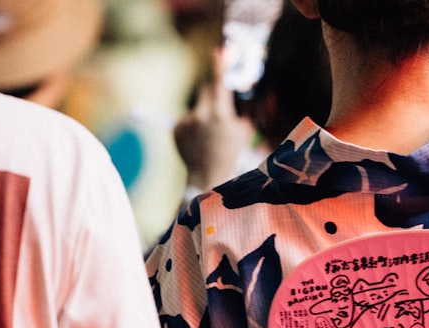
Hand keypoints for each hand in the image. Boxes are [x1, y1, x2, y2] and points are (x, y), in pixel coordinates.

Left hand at [173, 49, 255, 192]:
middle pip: (206, 90)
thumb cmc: (232, 153)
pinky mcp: (176, 127)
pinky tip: (198, 140)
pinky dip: (193, 125)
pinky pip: (187, 118)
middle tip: (221, 109)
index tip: (219, 51)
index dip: (220, 65)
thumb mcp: (245, 131)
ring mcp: (187, 121)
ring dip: (205, 113)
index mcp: (221, 115)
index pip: (220, 83)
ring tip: (209, 135)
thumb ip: (248, 110)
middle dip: (214, 94)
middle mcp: (201, 115)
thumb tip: (252, 92)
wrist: (207, 176)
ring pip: (198, 106)